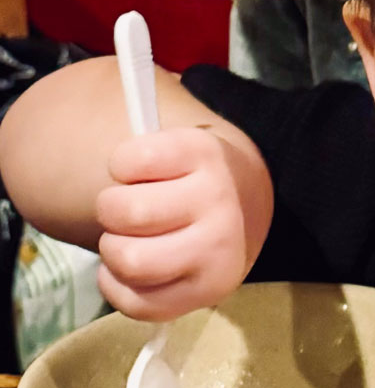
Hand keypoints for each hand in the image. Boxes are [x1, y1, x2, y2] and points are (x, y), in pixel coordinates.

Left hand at [94, 124, 269, 318]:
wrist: (250, 211)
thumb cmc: (195, 177)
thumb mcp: (178, 145)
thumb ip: (142, 142)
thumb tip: (119, 85)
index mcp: (206, 153)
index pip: (126, 160)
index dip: (120, 166)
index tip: (136, 170)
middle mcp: (219, 200)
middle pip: (124, 212)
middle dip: (111, 211)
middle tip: (126, 211)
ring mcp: (217, 250)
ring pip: (129, 260)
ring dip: (114, 252)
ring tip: (129, 241)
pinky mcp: (209, 293)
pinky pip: (138, 302)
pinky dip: (118, 288)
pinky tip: (130, 272)